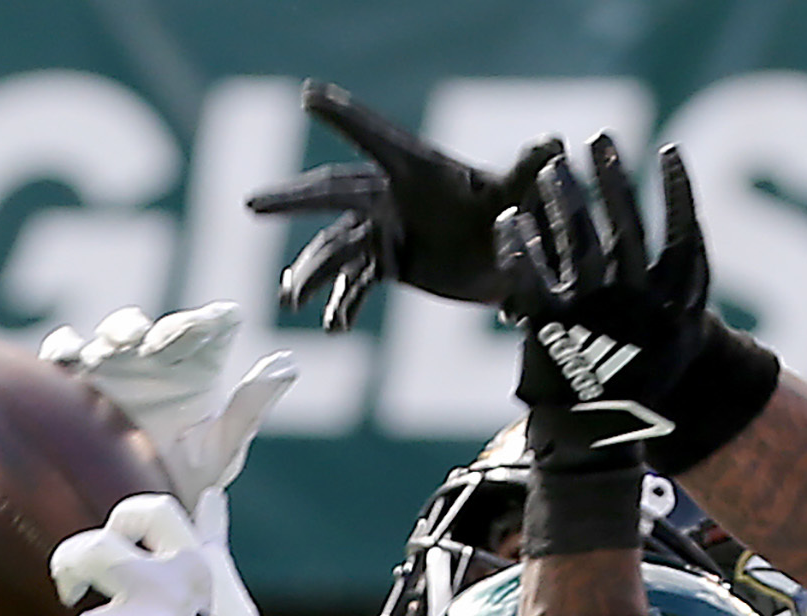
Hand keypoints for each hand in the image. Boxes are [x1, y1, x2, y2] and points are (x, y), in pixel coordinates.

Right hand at [38, 303, 296, 502]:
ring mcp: (114, 369)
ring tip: (127, 341)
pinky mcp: (75, 384)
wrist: (136, 520)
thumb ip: (251, 407)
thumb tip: (289, 363)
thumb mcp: (221, 450)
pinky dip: (65, 349)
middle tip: (175, 339)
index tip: (226, 321)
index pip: (208, 332)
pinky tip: (73, 357)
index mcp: (195, 369)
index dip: (216, 321)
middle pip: (159, 328)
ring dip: (119, 331)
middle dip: (166, 328)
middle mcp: (154, 361)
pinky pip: (64, 357)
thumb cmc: (186, 485)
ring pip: (112, 334)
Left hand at [53, 493, 342, 615]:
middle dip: (68, 566)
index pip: (151, 511)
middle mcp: (169, 585)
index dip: (124, 520)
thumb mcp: (230, 592)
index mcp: (196, 564)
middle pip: (92, 549)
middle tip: (68, 590)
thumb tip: (213, 497)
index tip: (116, 538)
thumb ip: (210, 544)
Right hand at [244, 80, 561, 331]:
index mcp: (418, 170)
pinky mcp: (386, 263)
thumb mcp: (522, 196)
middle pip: (333, 196)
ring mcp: (384, 230)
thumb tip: (555, 142)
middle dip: (292, 201)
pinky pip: (355, 284)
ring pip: (335, 249)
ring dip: (311, 272)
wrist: (515, 258)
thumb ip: (530, 172)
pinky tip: (333, 328)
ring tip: (290, 298)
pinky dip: (342, 305)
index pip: (375, 139)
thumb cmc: (519, 213)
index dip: (345, 117)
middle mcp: (391, 196)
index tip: (308, 94)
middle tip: (251, 204)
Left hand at [494, 136, 719, 459]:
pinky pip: (531, 278)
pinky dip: (519, 247)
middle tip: (600, 139)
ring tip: (555, 164)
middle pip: (626, 227)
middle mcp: (636, 308)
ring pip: (580, 242)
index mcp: (674, 308)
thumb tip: (682, 224)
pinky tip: (511, 218)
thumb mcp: (675, 336)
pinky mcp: (550, 331)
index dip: (680, 191)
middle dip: (613, 179)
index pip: (683, 234)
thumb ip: (676, 286)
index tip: (669, 150)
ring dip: (567, 197)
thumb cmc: (640, 377)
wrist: (602, 437)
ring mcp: (594, 317)